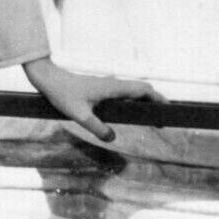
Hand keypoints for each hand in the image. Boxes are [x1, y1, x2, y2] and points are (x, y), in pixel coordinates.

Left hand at [23, 56, 159, 144]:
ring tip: (152, 118)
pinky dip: (134, 101)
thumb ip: (97, 127)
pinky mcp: (102, 88)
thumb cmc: (63, 95)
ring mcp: (108, 85)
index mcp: (113, 87)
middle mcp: (114, 84)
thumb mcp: (79, 115)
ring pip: (133, 91)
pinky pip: (124, 94)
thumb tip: (113, 138)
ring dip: (145, 101)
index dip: (158, 98)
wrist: (50, 80)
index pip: (143, 89)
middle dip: (156, 101)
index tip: (168, 110)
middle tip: (162, 120)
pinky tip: (131, 113)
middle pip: (142, 89)